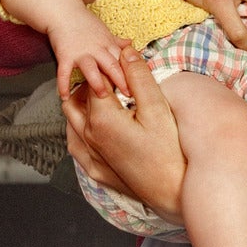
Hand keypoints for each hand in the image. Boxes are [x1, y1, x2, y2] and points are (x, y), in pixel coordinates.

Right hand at [49, 10, 130, 100]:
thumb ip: (116, 41)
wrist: (63, 11)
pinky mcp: (65, 55)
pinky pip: (64, 72)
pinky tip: (64, 97)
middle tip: (128, 94)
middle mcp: (96, 49)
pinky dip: (63, 85)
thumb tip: (131, 45)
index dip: (132, 73)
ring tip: (102, 95)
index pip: (123, 60)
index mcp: (107, 44)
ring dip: (97, 82)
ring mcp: (80, 52)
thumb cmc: (84, 22)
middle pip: (111, 65)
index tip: (139, 86)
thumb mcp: (104, 30)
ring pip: (91, 69)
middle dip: (120, 80)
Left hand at [64, 47, 185, 221]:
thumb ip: (139, 78)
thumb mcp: (158, 109)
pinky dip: (80, 128)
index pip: (94, 78)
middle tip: (111, 74)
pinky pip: (75, 144)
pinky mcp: (96, 171)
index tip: (120, 59)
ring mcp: (90, 156)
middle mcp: (88, 136)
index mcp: (101, 118)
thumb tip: (126, 52)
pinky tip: (93, 125)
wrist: (175, 194)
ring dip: (83, 103)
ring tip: (104, 96)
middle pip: (77, 97)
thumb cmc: (171, 153)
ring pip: (72, 120)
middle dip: (91, 81)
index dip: (107, 64)